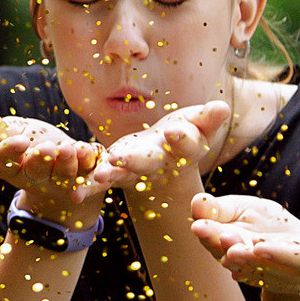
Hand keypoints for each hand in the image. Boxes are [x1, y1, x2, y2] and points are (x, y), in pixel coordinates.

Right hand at [0, 113, 106, 231]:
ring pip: (63, 175)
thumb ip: (0, 130)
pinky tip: (87, 150)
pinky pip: (87, 175)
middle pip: (35, 172)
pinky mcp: (84, 179)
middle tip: (47, 148)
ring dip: (66, 163)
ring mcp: (61, 182)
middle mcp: (36, 178)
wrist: (63, 160)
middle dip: (41, 161)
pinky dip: (88, 164)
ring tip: (68, 148)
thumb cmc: (33, 143)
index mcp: (13, 167)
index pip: (5, 162)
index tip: (17, 140)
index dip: (9, 152)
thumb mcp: (16, 132)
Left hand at [91, 101, 228, 208]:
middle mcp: (158, 163)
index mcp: (182, 149)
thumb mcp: (197, 125)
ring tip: (99, 176)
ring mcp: (135, 170)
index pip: (185, 142)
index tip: (174, 130)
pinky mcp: (115, 172)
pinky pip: (100, 180)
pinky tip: (76, 193)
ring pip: (122, 174)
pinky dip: (88, 185)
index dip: (181, 138)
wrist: (166, 161)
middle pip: (147, 162)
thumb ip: (208, 118)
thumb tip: (222, 107)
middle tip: (121, 158)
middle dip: (135, 160)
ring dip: (110, 174)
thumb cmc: (183, 137)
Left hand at [189, 179, 299, 295]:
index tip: (252, 246)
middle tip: (213, 239)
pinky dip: (245, 257)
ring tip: (205, 236)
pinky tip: (218, 246)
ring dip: (237, 256)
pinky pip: (270, 267)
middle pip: (279, 269)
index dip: (280, 257)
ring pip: (269, 270)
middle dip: (245, 256)